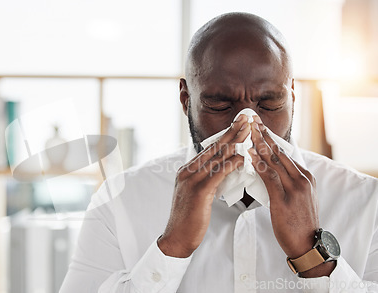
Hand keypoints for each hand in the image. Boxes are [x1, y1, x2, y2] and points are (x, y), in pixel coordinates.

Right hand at [158, 115, 249, 257]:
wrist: (177, 237)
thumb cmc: (190, 219)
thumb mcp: (197, 194)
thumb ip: (208, 180)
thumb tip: (225, 170)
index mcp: (187, 171)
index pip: (209, 149)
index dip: (225, 136)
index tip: (238, 125)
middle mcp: (187, 172)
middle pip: (213, 148)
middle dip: (231, 132)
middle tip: (246, 119)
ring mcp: (191, 181)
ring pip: (216, 158)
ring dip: (234, 143)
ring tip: (248, 132)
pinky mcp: (198, 192)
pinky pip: (217, 174)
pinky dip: (230, 164)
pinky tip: (242, 158)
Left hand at [249, 120, 334, 276]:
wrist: (308, 244)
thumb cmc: (299, 223)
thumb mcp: (298, 198)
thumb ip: (287, 183)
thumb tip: (271, 171)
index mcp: (305, 177)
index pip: (285, 153)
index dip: (271, 139)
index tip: (260, 127)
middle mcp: (302, 179)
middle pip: (279, 152)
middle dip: (264, 135)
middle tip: (252, 120)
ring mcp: (294, 188)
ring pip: (274, 161)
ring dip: (260, 145)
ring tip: (248, 131)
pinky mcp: (284, 199)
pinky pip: (270, 177)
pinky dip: (259, 164)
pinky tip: (249, 155)